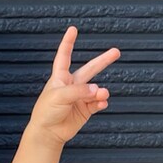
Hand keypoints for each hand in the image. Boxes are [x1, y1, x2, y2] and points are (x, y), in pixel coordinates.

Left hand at [27, 25, 120, 147]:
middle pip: (90, 69)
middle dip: (103, 60)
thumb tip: (98, 89)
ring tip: (102, 94)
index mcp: (60, 77)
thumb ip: (79, 91)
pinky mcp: (85, 110)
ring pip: (96, 89)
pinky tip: (102, 102)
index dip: (68, 42)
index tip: (73, 29)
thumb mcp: (59, 96)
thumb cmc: (46, 112)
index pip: (64, 56)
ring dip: (100, 91)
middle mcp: (71, 85)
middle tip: (116, 52)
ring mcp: (79, 97)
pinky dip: (101, 102)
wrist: (47, 133)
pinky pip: (98, 103)